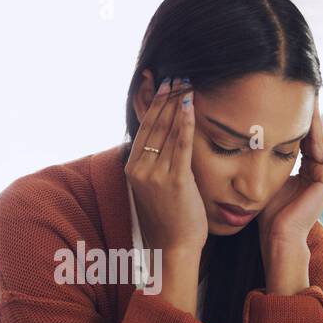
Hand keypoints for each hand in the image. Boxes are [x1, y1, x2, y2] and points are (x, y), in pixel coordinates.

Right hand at [125, 78, 205, 253]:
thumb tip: (166, 139)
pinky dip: (185, 123)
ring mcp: (155, 175)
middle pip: (155, 125)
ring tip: (187, 84)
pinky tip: (190, 106)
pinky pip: (181, 145)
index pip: (145, 128)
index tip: (164, 84)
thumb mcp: (155, 186)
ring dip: (178, 104)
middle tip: (177, 76)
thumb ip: (157, 162)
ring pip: (168, 131)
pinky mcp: (174, 181)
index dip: (155, 103)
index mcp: (132, 168)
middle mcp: (140, 169)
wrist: (174, 246)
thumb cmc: (169, 217)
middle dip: (167, 97)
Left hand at [257, 106, 322, 252]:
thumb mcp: (271, 177)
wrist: (278, 235)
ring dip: (321, 119)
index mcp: (308, 171)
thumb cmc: (270, 213)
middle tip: (309, 90)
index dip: (299, 120)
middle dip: (312, 114)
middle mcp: (321, 172)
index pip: (305, 139)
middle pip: (317, 136)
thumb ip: (271, 160)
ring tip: (318, 97)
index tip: (292, 99)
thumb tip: (257, 140)